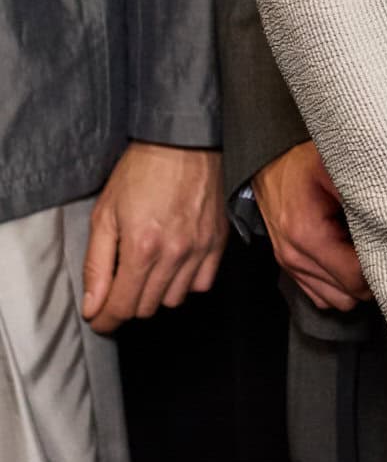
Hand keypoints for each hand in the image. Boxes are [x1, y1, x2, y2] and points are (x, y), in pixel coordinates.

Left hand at [83, 142, 228, 332]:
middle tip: (118, 287)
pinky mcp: (217, 243)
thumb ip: (96, 265)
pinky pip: (201, 284)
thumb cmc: (141, 172)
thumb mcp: (105, 214)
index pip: (122, 307)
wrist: (183, 142)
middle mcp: (173, 254)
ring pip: (174, 300)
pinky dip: (185, 283)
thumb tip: (93, 305)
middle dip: (126, 304)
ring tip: (146, 271)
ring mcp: (199, 250)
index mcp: (141, 248)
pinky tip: (173, 265)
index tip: (99, 317)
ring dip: (155, 294)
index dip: (105, 319)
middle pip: (146, 308)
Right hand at [253, 139, 368, 310]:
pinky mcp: (291, 269)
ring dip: (356, 285)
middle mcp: (296, 257)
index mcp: (309, 235)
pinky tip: (349, 261)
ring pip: (338, 301)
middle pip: (350, 295)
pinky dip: (339, 287)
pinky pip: (322, 297)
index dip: (382, 266)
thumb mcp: (334, 168)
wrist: (269, 166)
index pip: (357, 277)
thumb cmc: (304, 166)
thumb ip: (363, 192)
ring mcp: (291, 266)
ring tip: (368, 254)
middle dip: (373, 278)